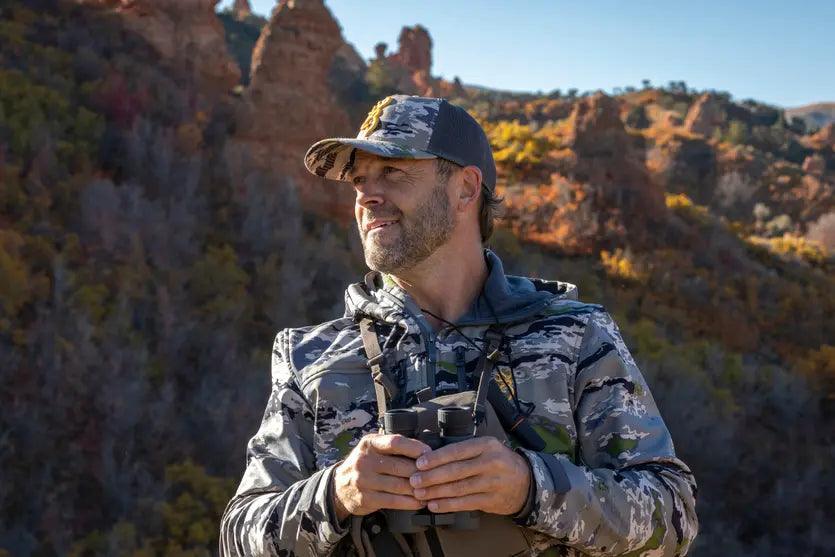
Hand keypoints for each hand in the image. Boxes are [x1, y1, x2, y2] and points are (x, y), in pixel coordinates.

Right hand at [332, 433, 430, 521]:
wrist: (339, 487)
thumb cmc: (365, 464)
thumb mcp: (373, 448)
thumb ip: (393, 447)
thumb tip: (424, 450)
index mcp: (369, 443)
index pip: (395, 442)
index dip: (414, 447)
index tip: (429, 453)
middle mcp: (365, 460)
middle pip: (400, 466)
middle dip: (420, 472)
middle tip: (435, 475)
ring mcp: (364, 481)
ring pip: (399, 485)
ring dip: (418, 489)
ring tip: (431, 490)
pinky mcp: (366, 498)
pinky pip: (394, 501)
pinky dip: (410, 502)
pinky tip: (419, 502)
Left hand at [409, 437, 530, 514]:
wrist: (525, 482)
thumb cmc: (498, 462)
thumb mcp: (486, 448)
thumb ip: (464, 451)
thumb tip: (430, 456)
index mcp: (486, 445)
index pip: (457, 451)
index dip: (436, 458)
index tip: (419, 463)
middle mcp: (491, 462)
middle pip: (456, 470)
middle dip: (432, 477)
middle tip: (414, 480)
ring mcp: (493, 482)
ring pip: (459, 488)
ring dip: (436, 492)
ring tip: (420, 493)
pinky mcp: (492, 500)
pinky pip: (466, 503)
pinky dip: (448, 505)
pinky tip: (434, 505)